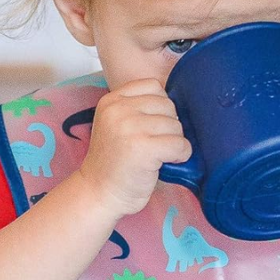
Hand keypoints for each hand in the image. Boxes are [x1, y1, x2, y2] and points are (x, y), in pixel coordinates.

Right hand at [78, 78, 191, 216]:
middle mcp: (119, 110)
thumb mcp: (117, 125)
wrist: (99, 194)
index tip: (152, 127)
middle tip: (156, 144)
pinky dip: (181, 155)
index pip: (153, 85)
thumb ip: (138, 109)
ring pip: (176, 125)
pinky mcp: (143, 149)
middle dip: (169, 126)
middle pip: (168, 105)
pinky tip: (168, 163)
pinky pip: (180, 145)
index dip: (160, 107)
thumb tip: (180, 106)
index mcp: (111, 100)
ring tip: (159, 155)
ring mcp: (130, 128)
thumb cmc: (114, 163)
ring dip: (175, 142)